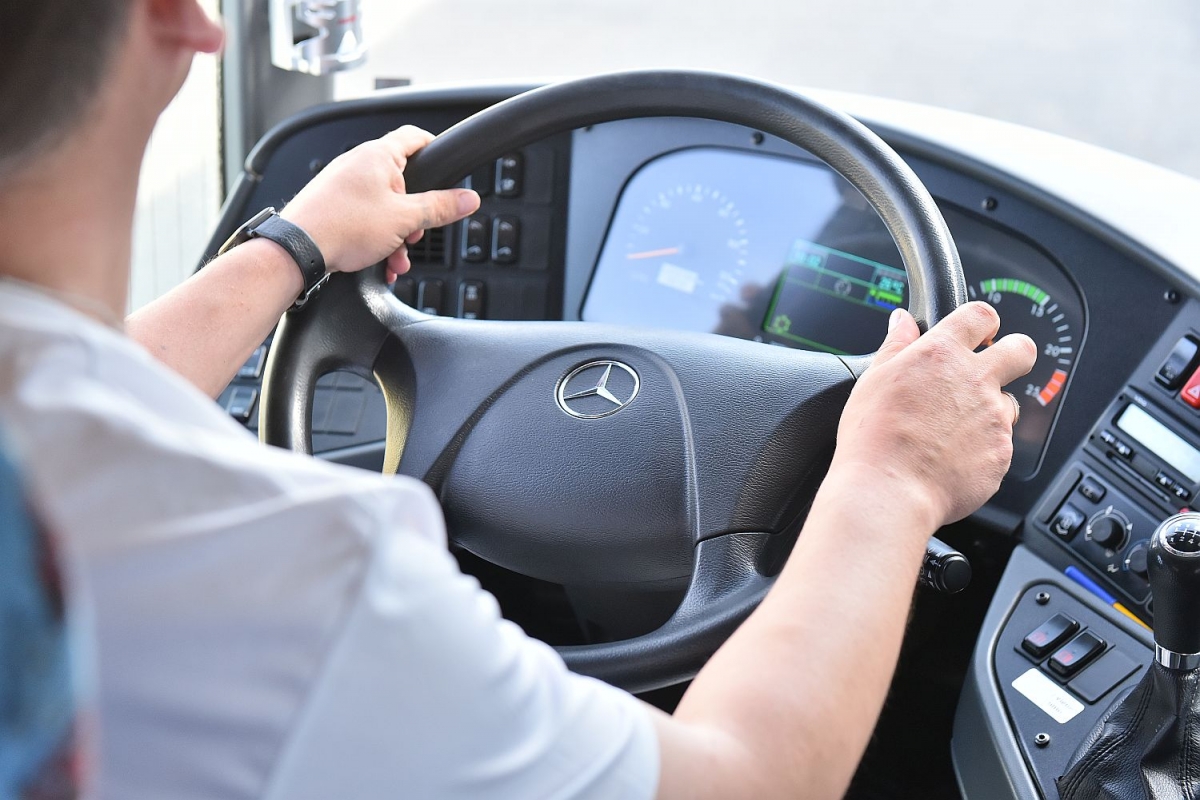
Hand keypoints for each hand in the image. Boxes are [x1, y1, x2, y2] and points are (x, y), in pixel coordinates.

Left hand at [279, 126, 480, 281]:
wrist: (298, 248)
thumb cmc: (343, 226)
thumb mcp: (404, 219)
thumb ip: (440, 207)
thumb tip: (468, 199)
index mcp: (378, 156)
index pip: (415, 137)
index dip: (435, 147)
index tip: (447, 163)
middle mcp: (358, 164)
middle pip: (402, 183)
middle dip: (414, 214)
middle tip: (415, 233)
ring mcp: (342, 184)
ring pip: (383, 206)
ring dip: (396, 235)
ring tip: (395, 258)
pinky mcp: (331, 203)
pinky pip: (364, 217)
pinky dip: (376, 238)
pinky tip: (379, 261)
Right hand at [830, 302, 1036, 529]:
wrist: (889, 491)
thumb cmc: (874, 439)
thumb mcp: (873, 380)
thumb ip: (895, 345)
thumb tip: (902, 320)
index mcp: (941, 355)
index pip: (980, 315)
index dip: (982, 322)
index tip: (976, 334)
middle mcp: (975, 380)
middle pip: (1021, 350)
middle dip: (1013, 354)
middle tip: (991, 370)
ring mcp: (994, 417)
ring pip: (1009, 403)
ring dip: (990, 411)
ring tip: (953, 432)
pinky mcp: (1002, 453)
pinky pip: (1000, 444)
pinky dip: (982, 449)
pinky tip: (952, 459)